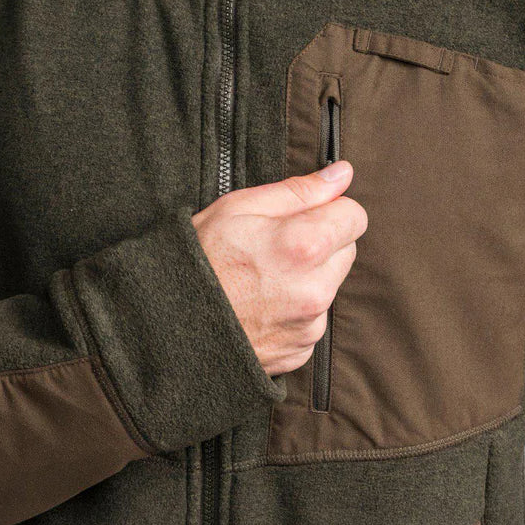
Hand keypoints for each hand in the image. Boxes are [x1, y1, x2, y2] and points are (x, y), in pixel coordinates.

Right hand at [192, 161, 365, 377]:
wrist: (168, 327)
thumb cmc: (199, 260)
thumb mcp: (238, 207)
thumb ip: (299, 190)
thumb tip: (343, 173)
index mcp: (305, 246)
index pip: (355, 215)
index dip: (330, 208)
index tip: (303, 213)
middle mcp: (316, 289)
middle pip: (347, 250)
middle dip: (322, 241)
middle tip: (275, 243)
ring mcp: (310, 325)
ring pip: (330, 284)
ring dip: (310, 276)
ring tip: (262, 276)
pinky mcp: (302, 350)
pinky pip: (314, 317)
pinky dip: (297, 308)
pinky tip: (262, 303)